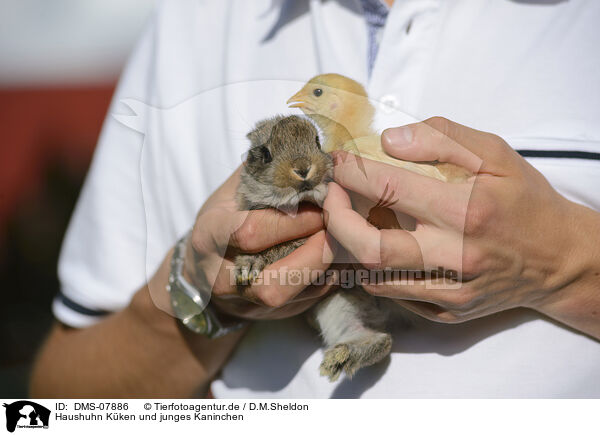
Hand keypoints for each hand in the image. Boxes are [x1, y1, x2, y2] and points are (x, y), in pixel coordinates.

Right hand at [182, 167, 336, 320]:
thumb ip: (265, 171)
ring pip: (290, 298)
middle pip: (272, 282)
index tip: (321, 204)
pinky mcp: (269, 314)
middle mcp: (222, 277)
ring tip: (346, 241)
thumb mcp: (232, 192)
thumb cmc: (223, 221)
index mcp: (210, 236)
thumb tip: (306, 146)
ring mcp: (245, 301)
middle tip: (340, 227)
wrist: (202, 273)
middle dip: (314, 254)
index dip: (292, 221)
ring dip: (325, 269)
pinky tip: (342, 256)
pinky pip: (305, 302)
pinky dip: (329, 279)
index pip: (249, 233)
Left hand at [324, 117, 599, 335]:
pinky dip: (374, 269)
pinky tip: (378, 246)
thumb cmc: (525, 201)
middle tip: (331, 196)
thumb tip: (388, 141)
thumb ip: (442, 140)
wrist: (559, 260)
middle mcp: (455, 255)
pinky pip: (393, 294)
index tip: (335, 162)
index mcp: (467, 209)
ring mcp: (450, 291)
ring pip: (374, 275)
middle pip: (369, 246)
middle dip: (335, 218)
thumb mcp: (496, 154)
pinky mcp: (447, 312)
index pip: (389, 188)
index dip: (351, 173)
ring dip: (350, 245)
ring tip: (349, 218)